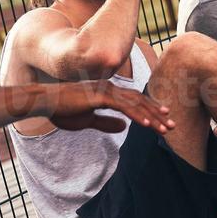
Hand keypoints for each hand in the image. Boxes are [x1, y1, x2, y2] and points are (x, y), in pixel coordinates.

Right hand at [47, 81, 172, 134]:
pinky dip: (138, 116)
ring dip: (153, 117)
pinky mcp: (100, 97)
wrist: (43, 102)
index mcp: (108, 93)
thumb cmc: (62, 110)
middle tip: (173, 126)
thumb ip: (106, 123)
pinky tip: (149, 126)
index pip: (135, 101)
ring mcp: (106, 91)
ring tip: (166, 129)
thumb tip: (125, 127)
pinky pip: (124, 107)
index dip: (151, 111)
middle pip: (140, 101)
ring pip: (136, 105)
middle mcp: (111, 88)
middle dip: (158, 114)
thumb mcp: (88, 120)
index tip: (164, 120)